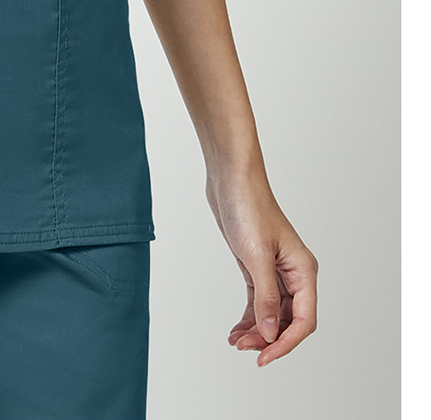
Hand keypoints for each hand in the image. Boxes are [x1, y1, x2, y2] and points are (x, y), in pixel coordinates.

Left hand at [205, 166, 317, 366]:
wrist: (230, 177)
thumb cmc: (248, 206)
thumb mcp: (255, 256)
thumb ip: (265, 297)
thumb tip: (270, 333)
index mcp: (303, 270)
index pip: (303, 320)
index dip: (286, 343)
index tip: (265, 357)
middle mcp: (293, 273)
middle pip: (287, 320)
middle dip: (267, 338)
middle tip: (244, 349)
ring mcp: (275, 270)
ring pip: (272, 313)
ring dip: (257, 330)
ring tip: (236, 342)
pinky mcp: (257, 266)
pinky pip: (258, 301)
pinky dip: (249, 317)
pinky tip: (236, 329)